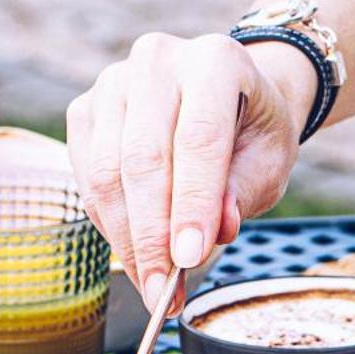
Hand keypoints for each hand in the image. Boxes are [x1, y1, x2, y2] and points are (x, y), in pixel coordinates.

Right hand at [66, 32, 310, 302]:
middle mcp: (156, 61)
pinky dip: (110, 224)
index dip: (191, 205)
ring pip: (106, 172)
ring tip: (152, 286)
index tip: (190, 260)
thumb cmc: (252, 131)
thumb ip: (243, 192)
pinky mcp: (85, 109)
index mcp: (213, 61)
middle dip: (152, 236)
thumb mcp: (269, 161)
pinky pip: (86, 177)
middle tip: (163, 292)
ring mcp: (112, 82)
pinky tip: (135, 255)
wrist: (227, 96)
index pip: (198, 139)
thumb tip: (214, 231)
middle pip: (143, 158)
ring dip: (127, 240)